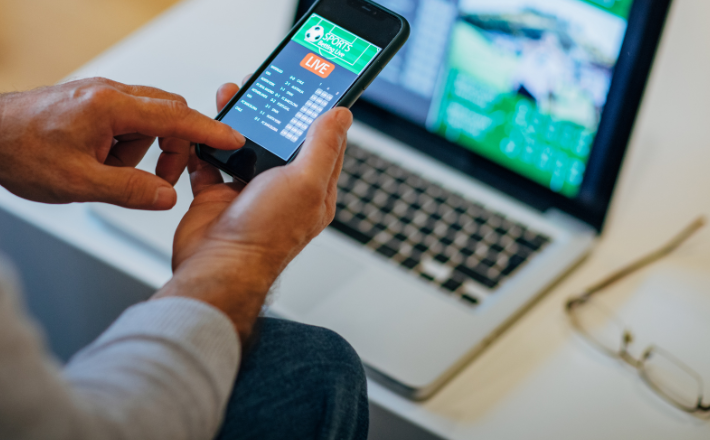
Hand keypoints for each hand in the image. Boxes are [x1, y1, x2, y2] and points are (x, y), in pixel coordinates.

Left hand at [0, 77, 244, 209]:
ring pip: (149, 120)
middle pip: (168, 114)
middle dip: (174, 147)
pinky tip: (103, 162)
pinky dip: (128, 144)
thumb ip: (129, 190)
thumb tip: (167, 196)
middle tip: (158, 180)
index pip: (176, 116)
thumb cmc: (20, 151)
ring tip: (112, 172)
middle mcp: (110, 94)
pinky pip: (128, 121)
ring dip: (145, 149)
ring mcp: (102, 96)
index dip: (209, 130)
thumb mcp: (78, 182)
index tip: (233, 139)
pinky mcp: (94, 103)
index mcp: (111, 107)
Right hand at [154, 81, 351, 341]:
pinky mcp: (217, 196)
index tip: (310, 88)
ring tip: (231, 96)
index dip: (318, 115)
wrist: (217, 265)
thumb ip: (323, 146)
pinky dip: (205, 145)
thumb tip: (341, 115)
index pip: (323, 144)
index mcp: (313, 190)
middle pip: (279, 141)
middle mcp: (283, 191)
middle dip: (270, 112)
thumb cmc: (265, 234)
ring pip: (244, 147)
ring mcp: (249, 192)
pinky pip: (211, 162)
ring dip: (236, 122)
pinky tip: (204, 128)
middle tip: (262, 86)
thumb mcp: (306, 182)